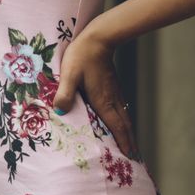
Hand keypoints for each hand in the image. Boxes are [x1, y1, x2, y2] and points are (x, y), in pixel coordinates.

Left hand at [51, 33, 141, 161]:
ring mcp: (114, 91)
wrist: (98, 37)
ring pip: (124, 115)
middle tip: (134, 156)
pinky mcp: (112, 84)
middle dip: (129, 140)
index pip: (116, 126)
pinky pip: (121, 107)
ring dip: (127, 130)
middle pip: (124, 124)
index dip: (123, 141)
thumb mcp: (69, 74)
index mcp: (103, 100)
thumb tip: (60, 111)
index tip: (130, 156)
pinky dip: (123, 118)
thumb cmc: (82, 55)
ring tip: (130, 142)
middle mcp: (112, 99)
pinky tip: (120, 119)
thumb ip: (65, 93)